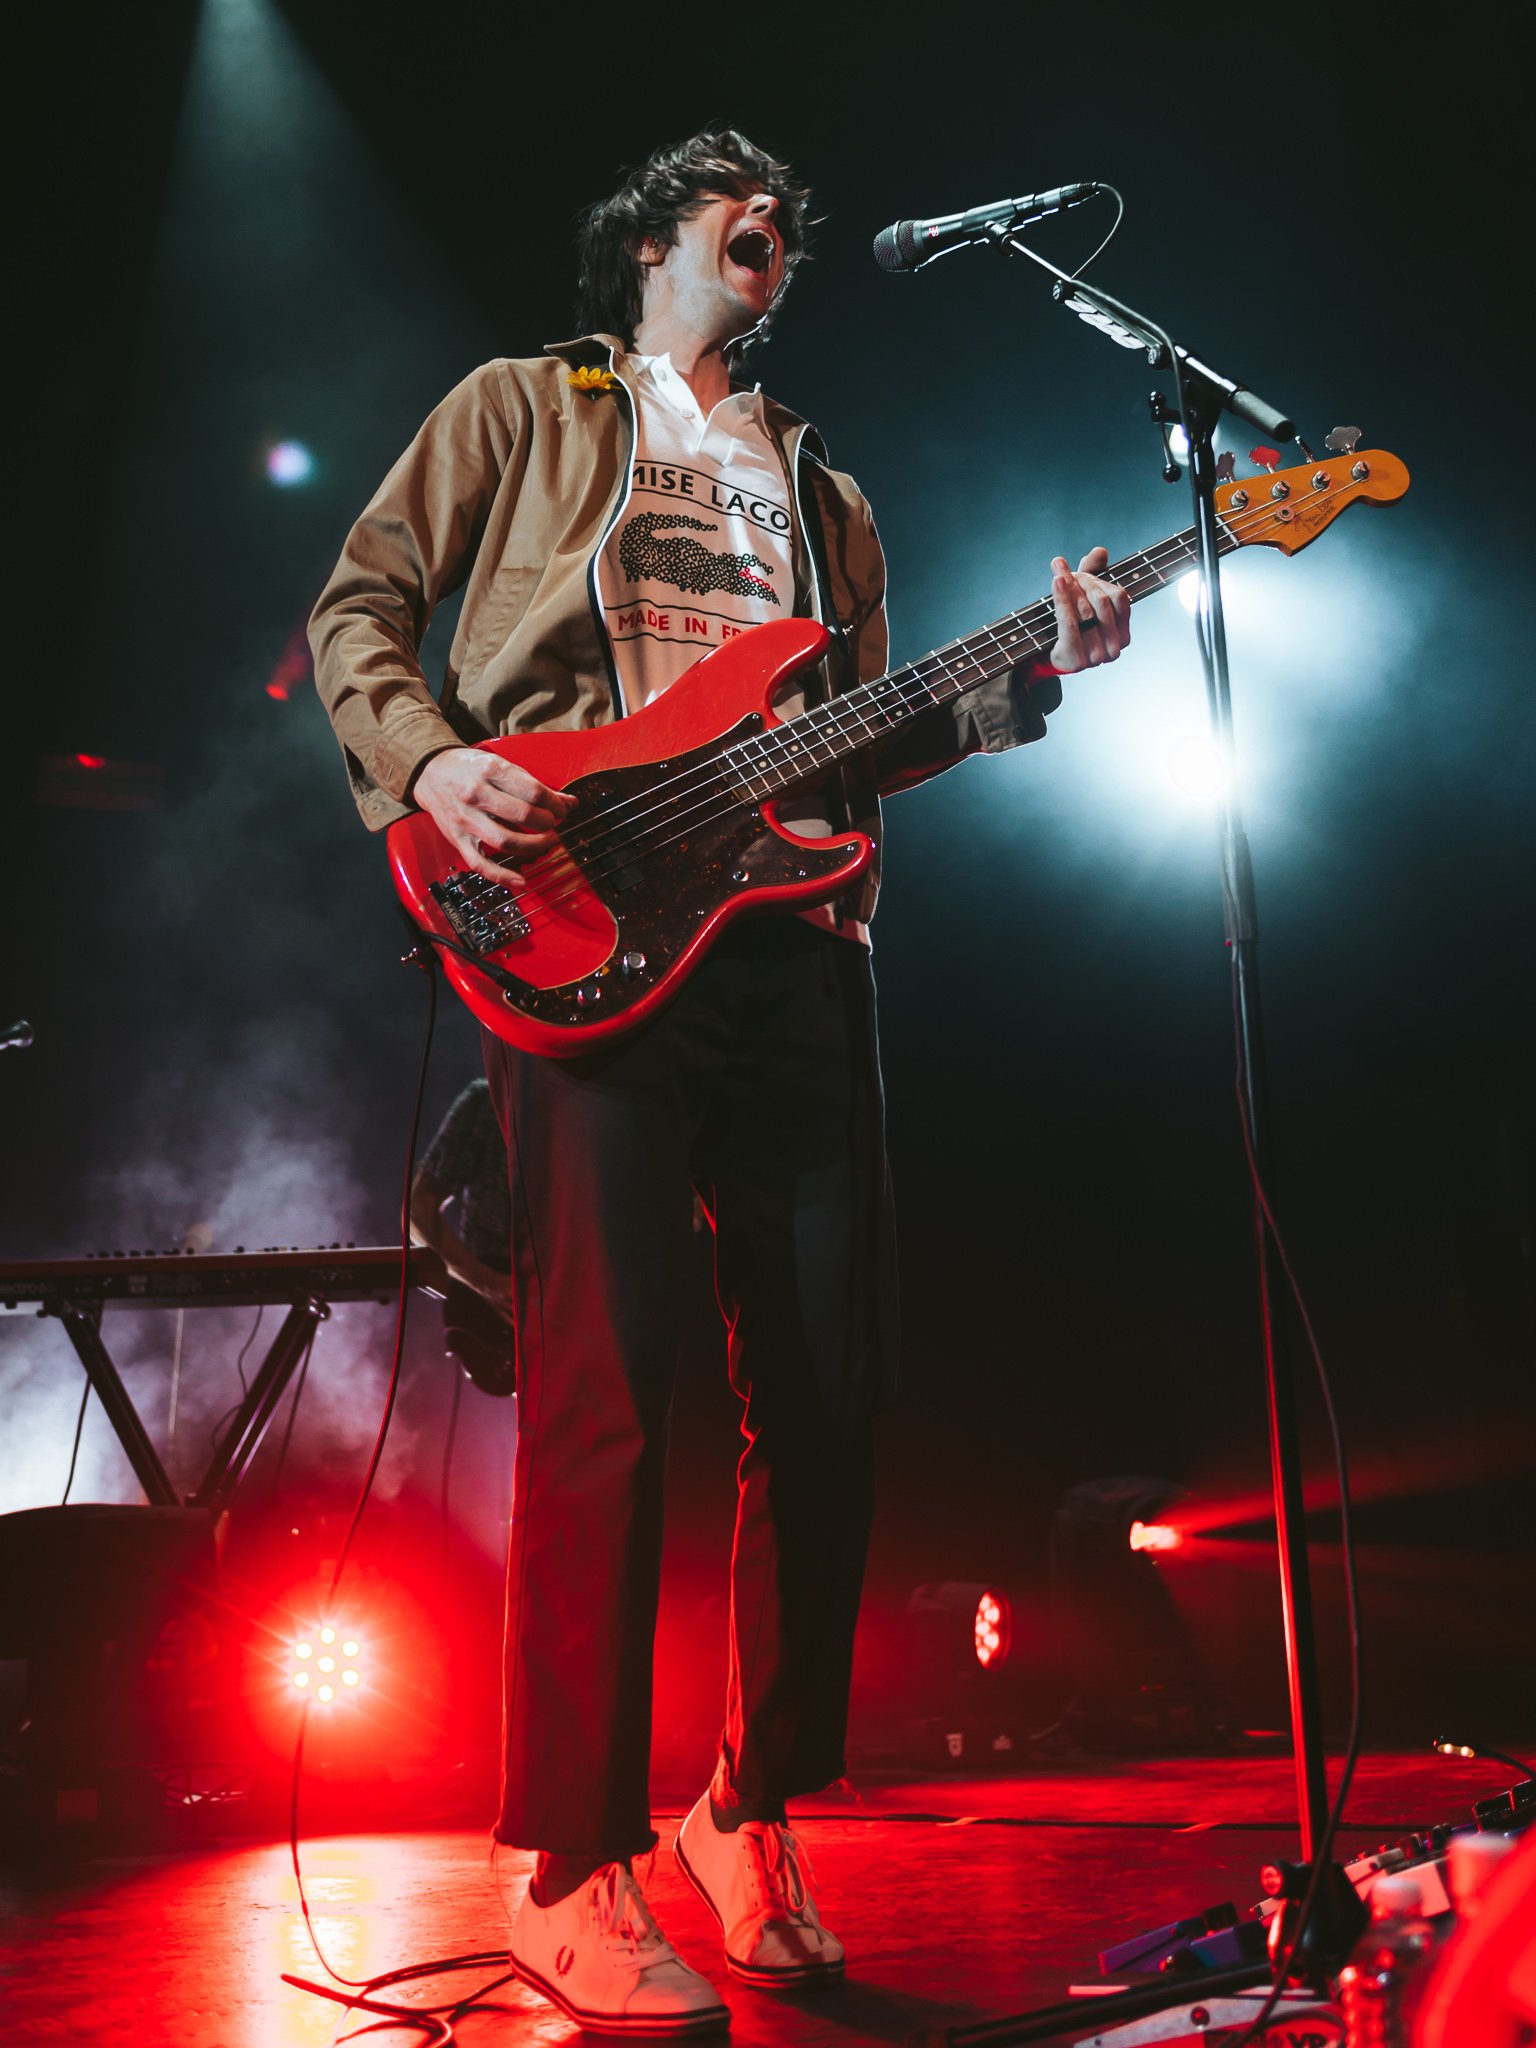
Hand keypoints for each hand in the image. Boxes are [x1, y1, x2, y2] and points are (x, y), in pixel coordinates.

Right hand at [412, 746, 575, 886]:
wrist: (431, 773)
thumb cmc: (469, 769)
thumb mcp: (500, 766)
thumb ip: (533, 785)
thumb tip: (568, 803)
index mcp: (490, 771)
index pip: (533, 791)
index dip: (555, 804)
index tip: (561, 809)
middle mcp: (477, 794)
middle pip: (523, 814)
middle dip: (547, 823)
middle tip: (554, 824)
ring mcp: (467, 819)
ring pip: (506, 840)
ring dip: (534, 846)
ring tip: (547, 842)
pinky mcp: (458, 839)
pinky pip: (481, 864)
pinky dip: (503, 876)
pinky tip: (521, 882)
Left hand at [1046, 547, 1129, 673]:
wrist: (1046, 653)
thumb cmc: (1070, 624)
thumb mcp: (1083, 596)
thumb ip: (1094, 573)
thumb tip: (1100, 551)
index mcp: (1124, 635)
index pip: (1119, 597)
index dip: (1099, 580)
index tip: (1079, 572)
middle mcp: (1114, 649)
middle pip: (1101, 601)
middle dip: (1082, 582)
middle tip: (1064, 572)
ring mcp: (1096, 657)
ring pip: (1084, 611)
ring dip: (1069, 590)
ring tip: (1057, 576)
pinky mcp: (1075, 660)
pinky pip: (1070, 623)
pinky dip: (1062, 599)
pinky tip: (1056, 581)